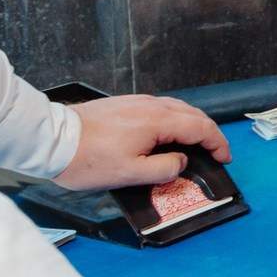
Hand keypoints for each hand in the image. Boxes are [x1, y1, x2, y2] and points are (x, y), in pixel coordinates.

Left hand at [53, 95, 226, 190]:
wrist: (52, 139)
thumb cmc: (87, 158)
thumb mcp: (129, 174)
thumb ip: (163, 169)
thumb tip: (180, 162)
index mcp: (157, 121)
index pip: (200, 128)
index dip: (218, 143)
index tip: (224, 157)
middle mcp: (150, 105)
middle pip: (192, 114)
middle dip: (208, 133)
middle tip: (214, 152)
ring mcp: (136, 102)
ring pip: (176, 109)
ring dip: (191, 125)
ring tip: (194, 144)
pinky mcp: (124, 104)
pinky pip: (160, 108)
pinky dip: (173, 120)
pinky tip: (166, 134)